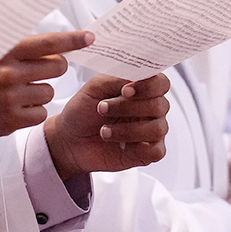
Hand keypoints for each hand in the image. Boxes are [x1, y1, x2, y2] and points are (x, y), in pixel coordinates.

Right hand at [0, 31, 92, 139]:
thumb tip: (37, 34)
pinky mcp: (11, 121)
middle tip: (41, 68)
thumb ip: (7, 42)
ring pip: (49, 91)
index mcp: (4, 51)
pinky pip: (41, 113)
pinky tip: (18, 106)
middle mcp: (10, 73)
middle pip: (58, 67)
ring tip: (21, 89)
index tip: (89, 37)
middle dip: (54, 66)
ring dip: (41, 90)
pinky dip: (34, 110)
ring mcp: (12, 99)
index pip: (49, 42)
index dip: (73, 40)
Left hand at [46, 73, 170, 177]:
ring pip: (158, 129)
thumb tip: (139, 77)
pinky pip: (156, 151)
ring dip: (128, 129)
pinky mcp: (146, 153)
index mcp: (141, 89)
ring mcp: (150, 131)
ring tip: (104, 131)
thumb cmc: (83, 111)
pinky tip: (119, 144)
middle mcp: (149, 109)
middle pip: (160, 105)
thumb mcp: (95, 87)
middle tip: (103, 109)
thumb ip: (118, 78)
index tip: (125, 90)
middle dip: (128, 107)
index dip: (149, 86)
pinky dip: (136, 147)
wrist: (69, 139)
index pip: (161, 82)